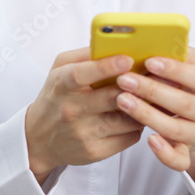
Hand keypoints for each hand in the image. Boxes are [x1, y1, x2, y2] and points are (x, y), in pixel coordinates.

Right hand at [25, 47, 145, 183]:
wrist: (40, 138)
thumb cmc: (56, 96)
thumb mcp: (60, 69)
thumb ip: (85, 55)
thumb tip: (114, 42)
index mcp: (62, 85)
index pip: (81, 75)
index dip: (105, 67)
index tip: (127, 58)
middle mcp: (71, 110)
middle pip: (110, 98)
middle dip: (135, 87)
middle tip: (154, 76)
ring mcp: (83, 133)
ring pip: (125, 119)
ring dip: (143, 106)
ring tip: (152, 95)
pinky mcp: (95, 152)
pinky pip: (128, 137)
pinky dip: (138, 125)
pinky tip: (141, 115)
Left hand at [114, 46, 194, 181]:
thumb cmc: (187, 84)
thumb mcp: (189, 65)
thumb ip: (178, 55)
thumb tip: (155, 41)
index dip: (175, 70)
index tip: (149, 62)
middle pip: (184, 103)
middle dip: (152, 91)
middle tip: (125, 80)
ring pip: (177, 129)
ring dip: (147, 115)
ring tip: (123, 101)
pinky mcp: (189, 154)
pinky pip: (179, 159)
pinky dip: (165, 152)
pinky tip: (149, 139)